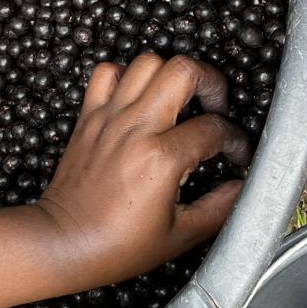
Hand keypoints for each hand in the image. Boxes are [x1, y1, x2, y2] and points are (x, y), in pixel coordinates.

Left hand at [33, 54, 251, 289]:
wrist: (64, 242)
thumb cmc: (116, 245)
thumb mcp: (180, 235)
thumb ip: (220, 208)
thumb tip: (242, 188)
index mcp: (161, 158)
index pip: (214, 128)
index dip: (236, 141)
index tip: (235, 154)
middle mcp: (135, 128)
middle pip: (182, 70)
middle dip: (211, 82)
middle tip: (216, 105)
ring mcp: (109, 118)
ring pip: (146, 63)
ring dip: (170, 74)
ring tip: (180, 98)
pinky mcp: (89, 117)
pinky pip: (106, 73)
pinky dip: (126, 75)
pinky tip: (140, 97)